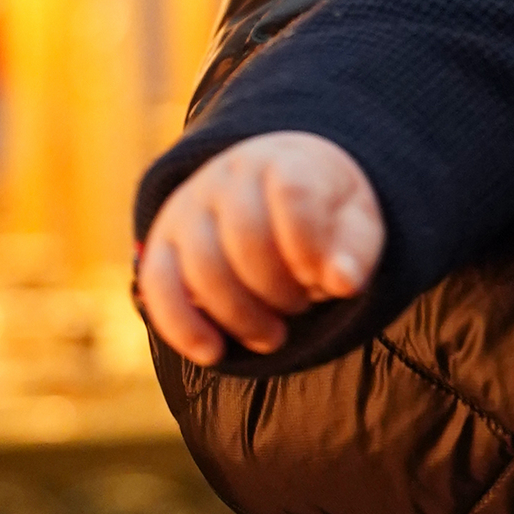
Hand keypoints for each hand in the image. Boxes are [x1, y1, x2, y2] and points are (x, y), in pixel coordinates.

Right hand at [135, 133, 385, 365]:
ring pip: (202, 266)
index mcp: (285, 160)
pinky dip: (181, 325)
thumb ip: (355, 250)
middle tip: (301, 308)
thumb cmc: (323, 213)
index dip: (309, 246)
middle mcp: (229, 176)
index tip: (326, 280)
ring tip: (273, 335)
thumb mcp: (356, 222)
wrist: (274, 185)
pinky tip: (212, 353)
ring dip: (241, 315)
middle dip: (279, 289)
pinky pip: (157, 284)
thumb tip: (344, 282)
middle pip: (245, 237)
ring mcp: (189, 207)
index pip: (293, 192)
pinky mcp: (162, 242)